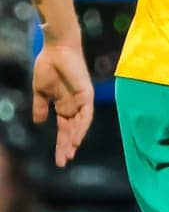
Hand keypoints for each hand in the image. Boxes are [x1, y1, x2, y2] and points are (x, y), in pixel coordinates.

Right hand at [32, 39, 93, 166]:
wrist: (56, 49)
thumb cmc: (47, 66)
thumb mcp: (40, 91)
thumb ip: (41, 107)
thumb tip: (38, 122)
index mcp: (63, 106)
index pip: (63, 130)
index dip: (61, 144)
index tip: (58, 159)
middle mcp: (74, 106)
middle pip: (72, 131)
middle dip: (67, 146)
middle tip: (62, 162)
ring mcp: (82, 101)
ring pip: (80, 126)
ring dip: (74, 139)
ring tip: (68, 153)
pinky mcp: (87, 94)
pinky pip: (86, 114)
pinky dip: (82, 126)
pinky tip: (77, 138)